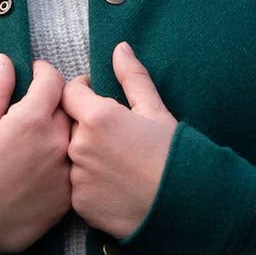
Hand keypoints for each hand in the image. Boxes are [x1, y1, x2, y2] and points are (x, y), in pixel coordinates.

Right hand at [0, 56, 73, 254]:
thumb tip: (5, 60)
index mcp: (31, 119)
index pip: (54, 80)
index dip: (44, 72)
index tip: (36, 74)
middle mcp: (56, 142)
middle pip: (70, 106)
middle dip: (57, 99)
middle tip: (40, 104)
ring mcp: (66, 171)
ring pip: (76, 137)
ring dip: (66, 129)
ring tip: (44, 135)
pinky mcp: (68, 196)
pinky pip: (76, 166)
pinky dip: (66, 158)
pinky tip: (46, 164)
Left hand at [59, 40, 177, 240]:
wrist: (186, 206)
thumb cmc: (173, 154)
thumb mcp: (156, 110)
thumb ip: (132, 77)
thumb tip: (120, 48)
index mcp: (97, 117)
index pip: (69, 93)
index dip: (83, 92)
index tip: (96, 97)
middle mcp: (80, 147)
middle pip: (70, 127)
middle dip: (86, 126)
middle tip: (115, 136)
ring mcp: (77, 178)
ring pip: (73, 158)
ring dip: (87, 156)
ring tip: (117, 163)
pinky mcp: (80, 205)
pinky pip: (77, 187)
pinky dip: (90, 184)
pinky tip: (115, 185)